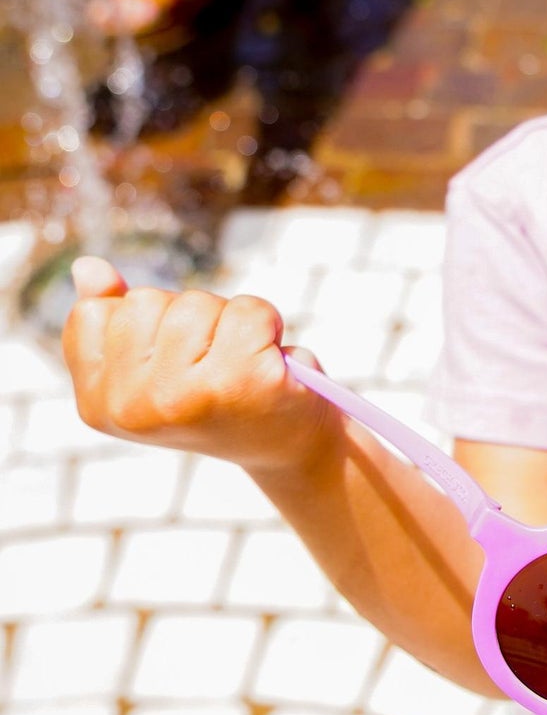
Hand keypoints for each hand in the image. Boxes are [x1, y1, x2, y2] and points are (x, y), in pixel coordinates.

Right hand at [62, 255, 340, 475]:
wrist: (289, 447)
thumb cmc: (220, 400)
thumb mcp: (157, 366)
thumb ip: (117, 320)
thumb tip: (88, 267)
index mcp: (98, 404)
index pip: (93, 313)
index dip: (144, 324)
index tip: (174, 365)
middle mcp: (133, 406)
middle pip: (145, 301)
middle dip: (188, 319)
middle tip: (215, 366)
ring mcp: (185, 396)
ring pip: (195, 302)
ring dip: (228, 320)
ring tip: (242, 363)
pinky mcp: (240, 383)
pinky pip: (249, 310)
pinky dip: (268, 323)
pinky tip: (273, 362)